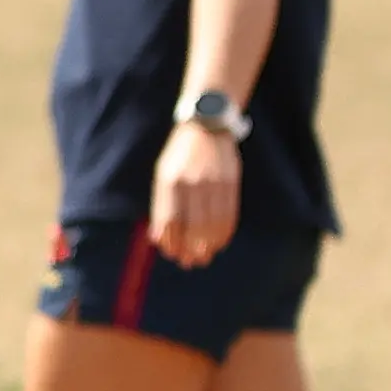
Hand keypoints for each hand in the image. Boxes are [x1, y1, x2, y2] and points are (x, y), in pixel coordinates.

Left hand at [149, 120, 241, 268]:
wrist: (207, 127)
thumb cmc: (180, 156)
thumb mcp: (163, 175)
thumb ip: (162, 206)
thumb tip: (159, 239)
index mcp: (170, 181)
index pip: (171, 221)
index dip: (173, 243)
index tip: (173, 255)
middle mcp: (192, 182)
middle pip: (193, 227)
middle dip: (192, 249)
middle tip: (191, 262)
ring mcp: (214, 182)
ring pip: (214, 224)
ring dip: (209, 245)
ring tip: (205, 256)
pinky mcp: (232, 181)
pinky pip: (230, 214)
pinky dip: (225, 232)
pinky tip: (220, 241)